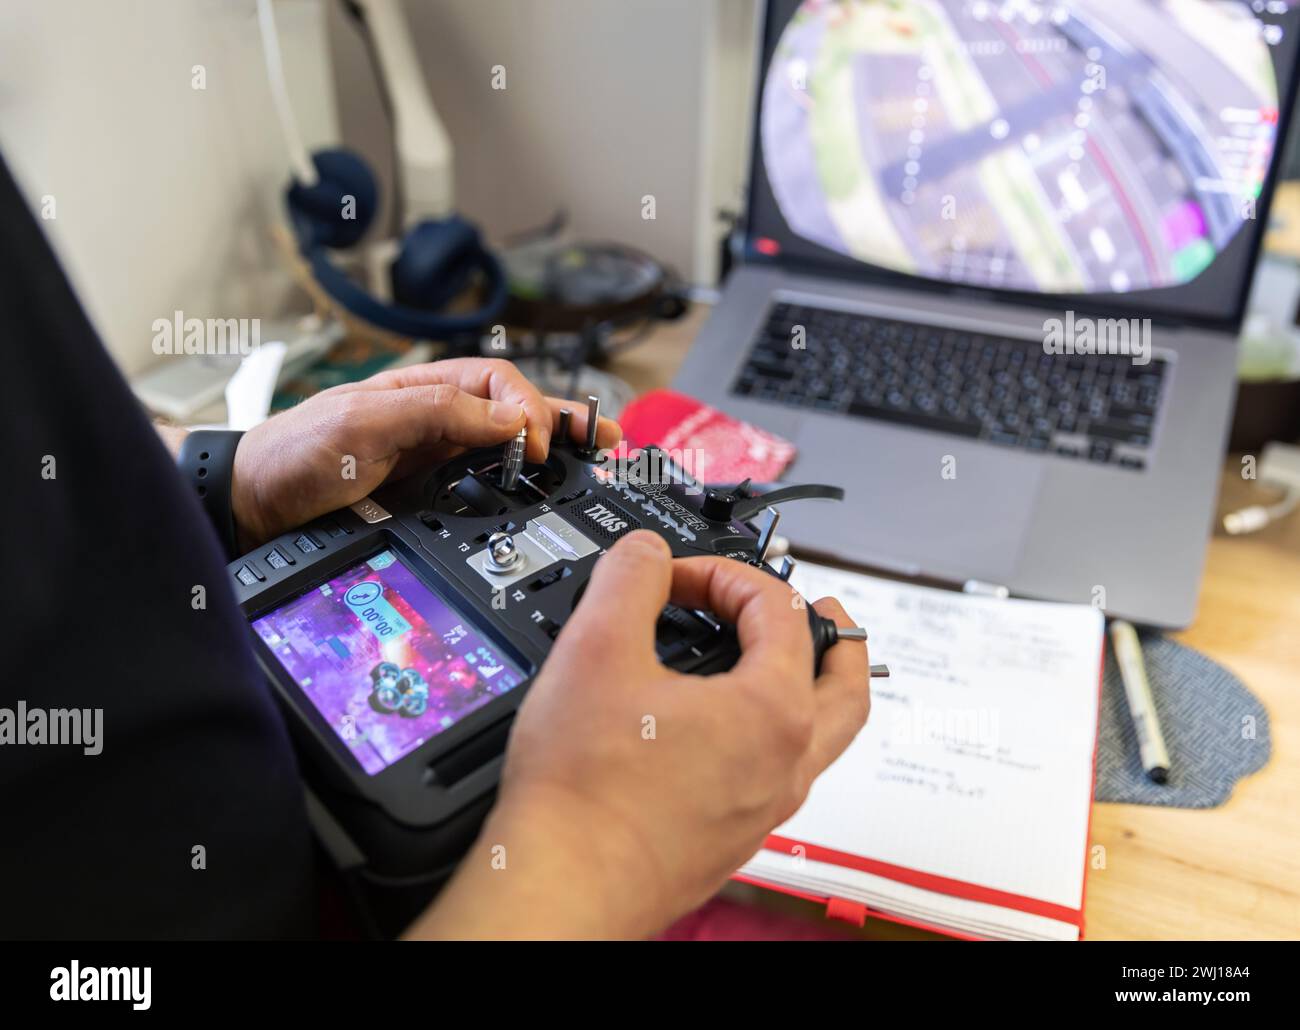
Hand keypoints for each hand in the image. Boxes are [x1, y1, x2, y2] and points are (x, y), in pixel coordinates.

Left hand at [228, 358, 620, 547]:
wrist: (255, 505)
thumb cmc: (294, 452)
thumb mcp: (361, 423)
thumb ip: (436, 413)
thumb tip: (509, 417)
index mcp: (423, 388)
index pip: (497, 383)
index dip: (525, 408)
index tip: (534, 444)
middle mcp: (436, 416)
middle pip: (515, 408)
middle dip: (564, 418)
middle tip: (605, 439)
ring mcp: (435, 452)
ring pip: (509, 441)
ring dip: (555, 445)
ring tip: (598, 452)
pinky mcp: (431, 487)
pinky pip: (487, 475)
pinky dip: (523, 478)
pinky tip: (544, 484)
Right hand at [413, 531, 870, 938]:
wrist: (564, 883)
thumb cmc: (584, 789)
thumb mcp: (596, 649)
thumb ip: (629, 580)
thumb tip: (646, 553)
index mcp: (771, 711)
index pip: (779, 612)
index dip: (726, 575)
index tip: (676, 577)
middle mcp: (784, 764)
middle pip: (846, 688)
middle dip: (837, 639)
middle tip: (823, 610)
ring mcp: (765, 809)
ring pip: (820, 739)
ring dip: (812, 689)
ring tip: (781, 666)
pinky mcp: (734, 838)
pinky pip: (781, 775)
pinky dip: (774, 735)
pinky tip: (724, 732)